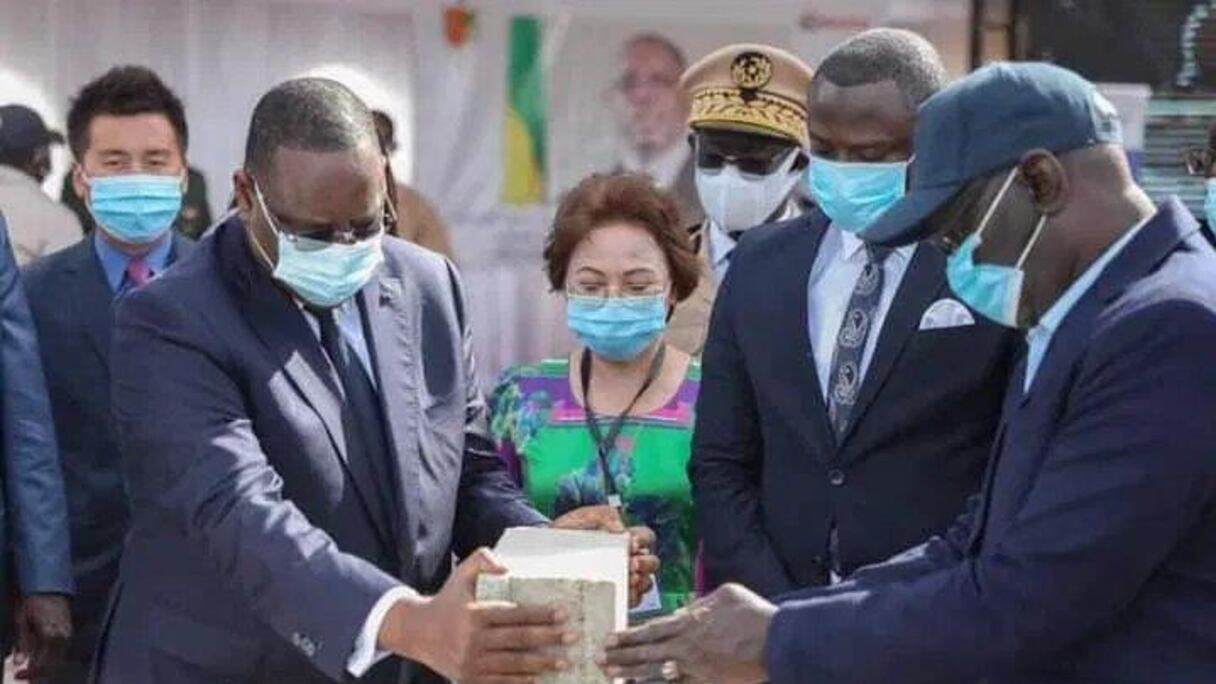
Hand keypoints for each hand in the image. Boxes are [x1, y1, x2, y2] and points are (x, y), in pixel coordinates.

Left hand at [11, 593, 70, 680]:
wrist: (49, 586)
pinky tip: (41, 657)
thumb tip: (19, 662)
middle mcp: (63, 637)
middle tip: (24, 676)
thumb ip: (22, 643)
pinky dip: (52, 658)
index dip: (30, 673)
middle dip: (39, 673)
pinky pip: (61, 650)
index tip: (18, 676)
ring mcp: (68, 634)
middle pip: (52, 664)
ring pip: (58, 658)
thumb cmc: (33, 602)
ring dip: (46, 666)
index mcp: (51, 636)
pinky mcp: (69, 630)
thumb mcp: (22, 622)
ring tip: (32, 668)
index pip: (42, 663)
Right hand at [379, 548, 572, 682]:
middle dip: (548, 638)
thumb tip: (507, 567)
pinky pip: (500, 681)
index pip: (514, 614)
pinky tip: (540, 679)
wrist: (417, 632)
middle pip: (518, 640)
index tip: (563, 613)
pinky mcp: (468, 679)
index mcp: (474, 614)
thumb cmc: (448, 599)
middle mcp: (472, 640)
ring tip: (564, 662)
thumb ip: (482, 560)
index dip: (540, 614)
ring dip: (541, 664)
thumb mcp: (460, 573)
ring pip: (513, 664)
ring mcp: (470, 663)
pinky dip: (521, 681)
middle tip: (572, 637)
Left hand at [551, 506, 660, 607]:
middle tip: (631, 564)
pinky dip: (632, 598)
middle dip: (645, 563)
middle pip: (652, 563)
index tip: (631, 544)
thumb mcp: (586, 516)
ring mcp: (623, 579)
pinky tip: (623, 594)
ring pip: (646, 583)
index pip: (647, 538)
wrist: (547, 553)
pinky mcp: (614, 597)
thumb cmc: (569, 532)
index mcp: (626, 538)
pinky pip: (632, 600)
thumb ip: (605, 515)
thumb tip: (622, 530)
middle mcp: (629, 559)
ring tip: (628, 580)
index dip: (643, 541)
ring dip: (641, 582)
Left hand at [598, 583, 775, 682]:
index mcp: (689, 622)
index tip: (609, 638)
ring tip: (610, 675)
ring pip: (655, 671)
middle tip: (599, 658)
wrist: (776, 640)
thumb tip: (687, 610)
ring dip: (630, 673)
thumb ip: (702, 602)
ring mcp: (695, 666)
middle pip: (646, 651)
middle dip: (620, 655)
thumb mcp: (726, 594)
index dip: (628, 635)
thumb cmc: (753, 614)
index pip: (650, 629)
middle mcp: (686, 645)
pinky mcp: (707, 681)